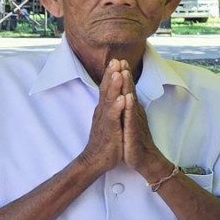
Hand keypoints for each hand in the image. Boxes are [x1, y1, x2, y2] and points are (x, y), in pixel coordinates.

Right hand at [80, 60, 128, 179]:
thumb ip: (112, 107)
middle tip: (116, 60)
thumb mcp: (110, 120)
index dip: (113, 74)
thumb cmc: (106, 140)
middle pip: (106, 90)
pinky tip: (122, 100)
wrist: (97, 160)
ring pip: (109, 100)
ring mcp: (105, 120)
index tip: (119, 60)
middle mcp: (103, 112)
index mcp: (105, 108)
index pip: (108, 88)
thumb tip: (117, 94)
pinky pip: (113, 118)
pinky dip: (117, 108)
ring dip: (114, 87)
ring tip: (118, 74)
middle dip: (111, 74)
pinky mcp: (109, 131)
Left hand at [118, 64, 173, 185]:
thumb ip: (128, 109)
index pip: (127, 90)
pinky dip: (128, 107)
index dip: (123, 75)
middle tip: (121, 60)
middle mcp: (134, 113)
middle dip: (125, 75)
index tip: (118, 60)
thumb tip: (126, 97)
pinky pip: (130, 118)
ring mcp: (134, 122)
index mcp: (131, 111)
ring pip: (130, 101)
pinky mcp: (133, 132)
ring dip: (127, 86)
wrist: (145, 161)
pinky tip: (127, 98)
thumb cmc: (135, 142)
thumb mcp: (129, 122)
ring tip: (124, 72)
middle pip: (129, 91)